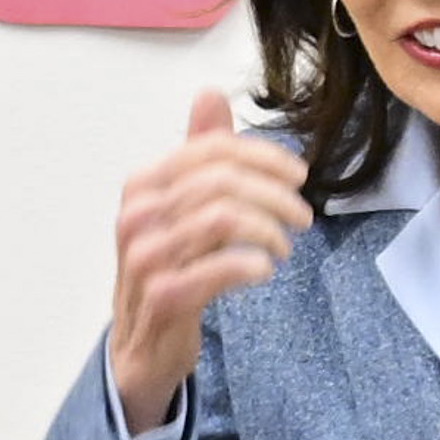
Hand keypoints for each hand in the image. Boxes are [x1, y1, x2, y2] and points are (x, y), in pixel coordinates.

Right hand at [108, 88, 315, 427]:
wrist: (141, 345)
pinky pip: (218, 267)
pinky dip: (252, 264)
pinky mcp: (163, 295)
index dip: (263, 157)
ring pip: (223, 219)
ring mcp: (146, 257)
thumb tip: (210, 94)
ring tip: (284, 247)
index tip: (298, 176)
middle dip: (274, 195)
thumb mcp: (179, 207)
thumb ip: (197, 153)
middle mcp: (137, 215)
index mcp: (143, 185)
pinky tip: (264, 270)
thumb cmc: (167, 269)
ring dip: (268, 230)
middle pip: (221, 182)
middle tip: (302, 216)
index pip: (211, 150)